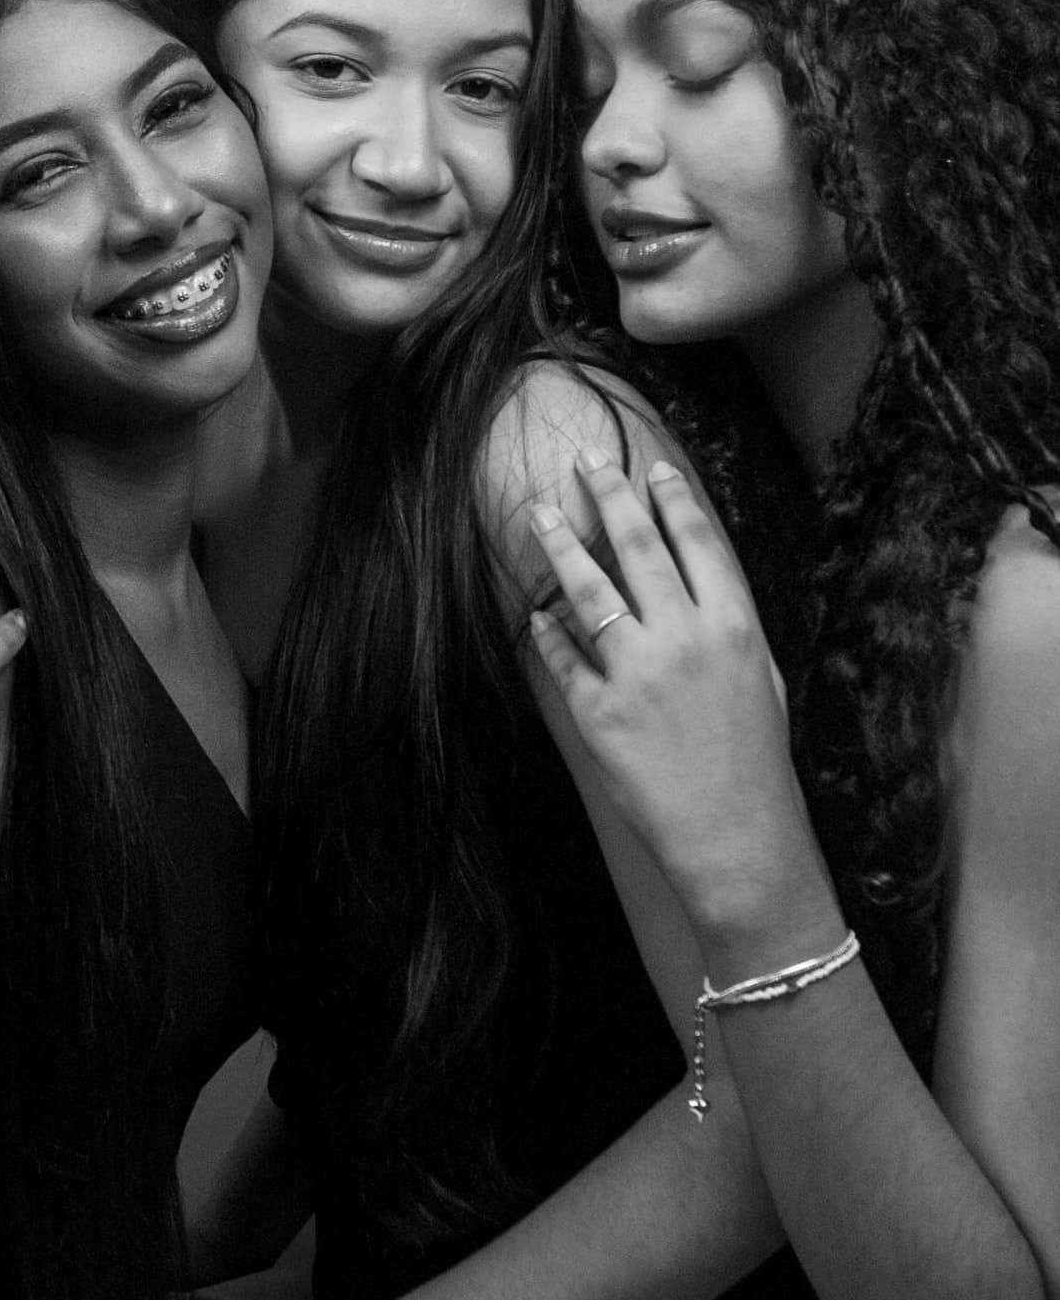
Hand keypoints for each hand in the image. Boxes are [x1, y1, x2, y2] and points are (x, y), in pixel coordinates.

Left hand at [527, 455, 822, 931]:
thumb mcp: (761, 679)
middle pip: (640, 546)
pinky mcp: (600, 712)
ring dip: (562, 546)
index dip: (673, 498)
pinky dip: (548, 631)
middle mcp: (686, 639)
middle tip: (585, 463)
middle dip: (610, 495)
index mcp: (735, 626)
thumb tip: (694, 580)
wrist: (737, 836)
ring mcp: (639, 674)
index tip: (651, 466)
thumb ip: (726, 625)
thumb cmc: (756, 761)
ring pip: (590, 590)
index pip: (699, 541)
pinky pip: (563, 657)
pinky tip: (537, 613)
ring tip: (541, 516)